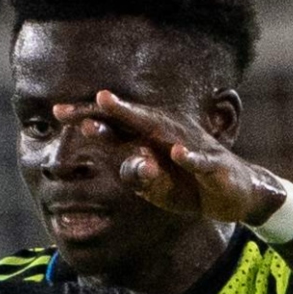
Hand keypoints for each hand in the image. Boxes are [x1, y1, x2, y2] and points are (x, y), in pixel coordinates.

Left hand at [59, 90, 285, 229]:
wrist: (236, 194)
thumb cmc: (190, 185)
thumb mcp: (157, 187)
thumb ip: (138, 176)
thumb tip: (126, 164)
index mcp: (152, 141)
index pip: (117, 126)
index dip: (90, 117)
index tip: (57, 112)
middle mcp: (170, 137)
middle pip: (137, 119)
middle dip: (112, 109)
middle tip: (90, 99)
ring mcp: (193, 148)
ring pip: (164, 132)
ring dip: (140, 120)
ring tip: (114, 108)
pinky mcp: (215, 167)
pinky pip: (200, 161)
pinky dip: (189, 158)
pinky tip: (175, 154)